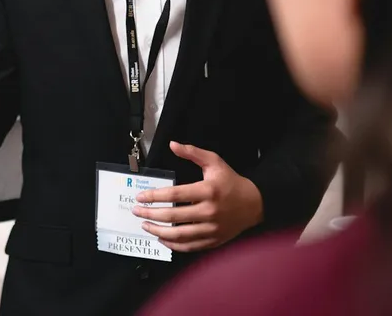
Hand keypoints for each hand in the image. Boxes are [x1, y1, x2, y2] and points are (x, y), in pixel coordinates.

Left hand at [130, 141, 262, 252]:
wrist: (255, 204)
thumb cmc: (231, 182)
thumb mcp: (214, 162)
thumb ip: (193, 153)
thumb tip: (172, 144)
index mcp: (208, 191)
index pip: (175, 194)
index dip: (154, 196)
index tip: (140, 196)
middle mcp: (209, 211)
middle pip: (173, 215)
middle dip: (151, 214)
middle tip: (136, 211)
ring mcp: (212, 228)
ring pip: (180, 234)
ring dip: (158, 231)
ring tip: (145, 225)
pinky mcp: (214, 240)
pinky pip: (190, 246)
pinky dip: (174, 244)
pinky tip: (162, 238)